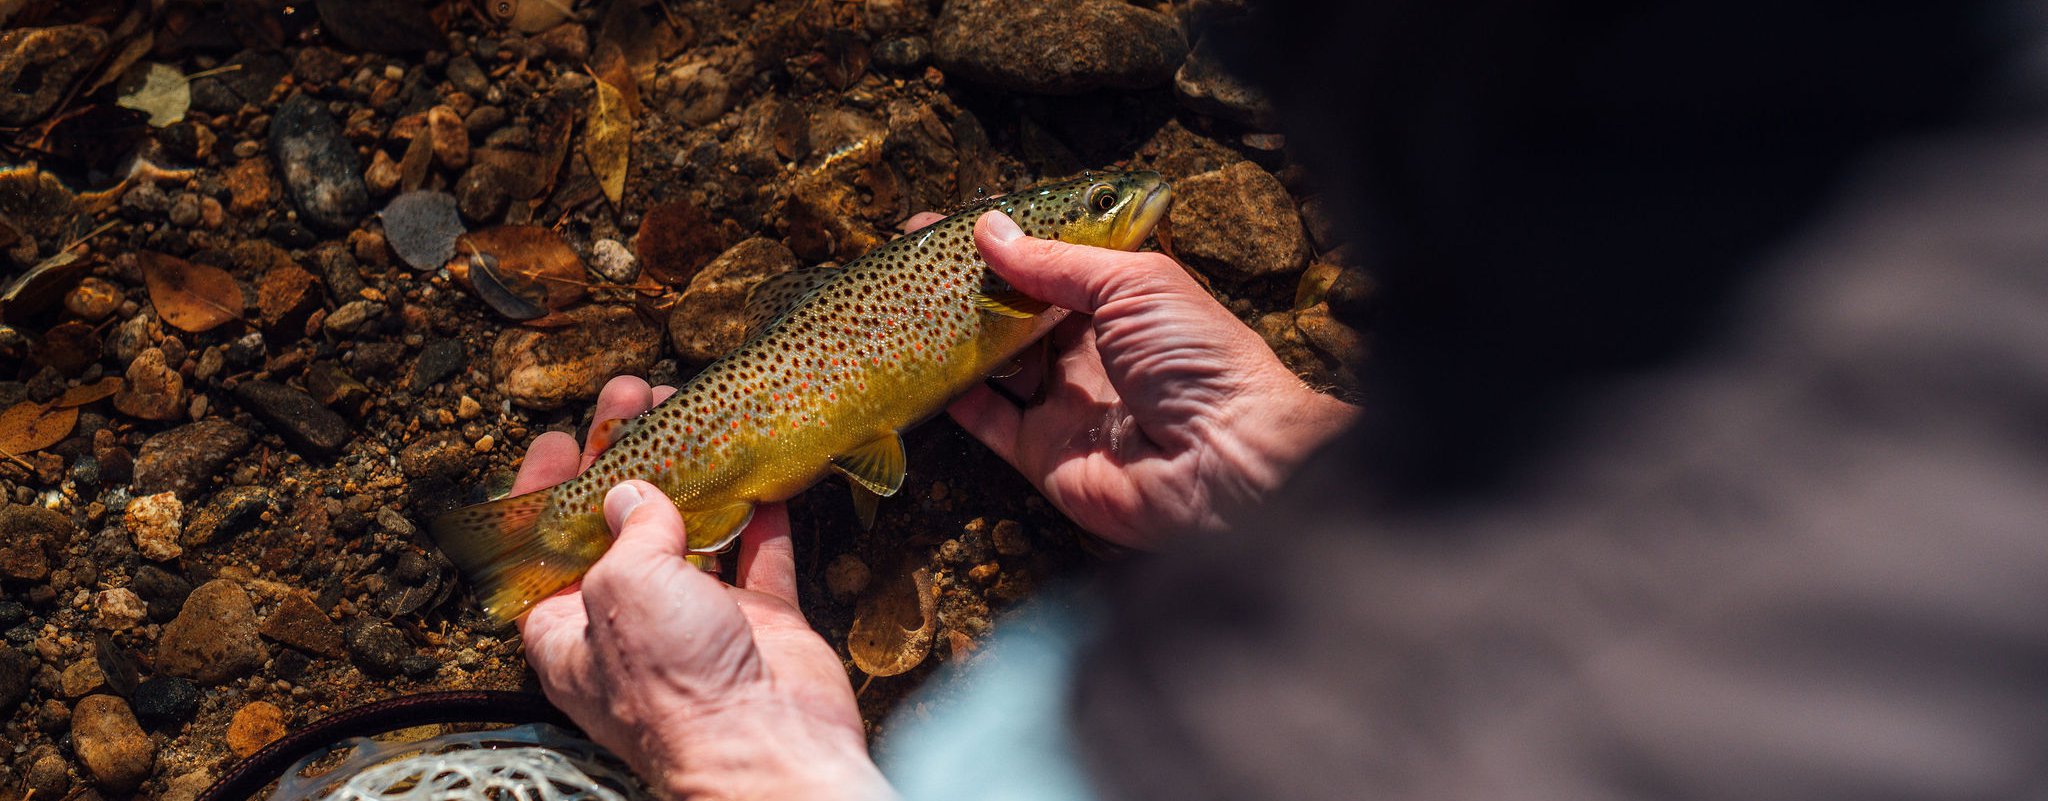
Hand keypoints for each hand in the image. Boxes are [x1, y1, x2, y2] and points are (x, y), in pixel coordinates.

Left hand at [514, 376, 892, 800]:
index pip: (540, 549)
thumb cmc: (676, 685)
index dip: (542, 491)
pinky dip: (761, 517)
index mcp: (569, 628)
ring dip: (692, 475)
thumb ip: (628, 530)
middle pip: (617, 527)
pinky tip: (760, 475)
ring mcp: (697, 622)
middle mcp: (630, 623)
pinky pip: (759, 558)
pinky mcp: (759, 624)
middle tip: (635, 401)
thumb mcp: (623, 586)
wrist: (767, 746)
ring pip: (689, 533)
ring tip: (693, 415)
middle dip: (625, 460)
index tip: (560, 440)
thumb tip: (633, 493)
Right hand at [919, 210, 1356, 547]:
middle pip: (1017, 315)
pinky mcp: (1044, 454)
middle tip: (912, 264)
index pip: (1050, 265)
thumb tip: (990, 230)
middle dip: (968, 289)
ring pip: (996, 365)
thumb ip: (1056, 261)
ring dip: (955, 338)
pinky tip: (920, 367)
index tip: (947, 225)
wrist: (1223, 461)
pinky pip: (989, 423)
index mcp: (1122, 304)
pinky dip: (955, 398)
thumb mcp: (1132, 285)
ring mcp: (1065, 405)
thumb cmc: (1196, 358)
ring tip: (903, 307)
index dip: (1003, 246)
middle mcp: (1091, 352)